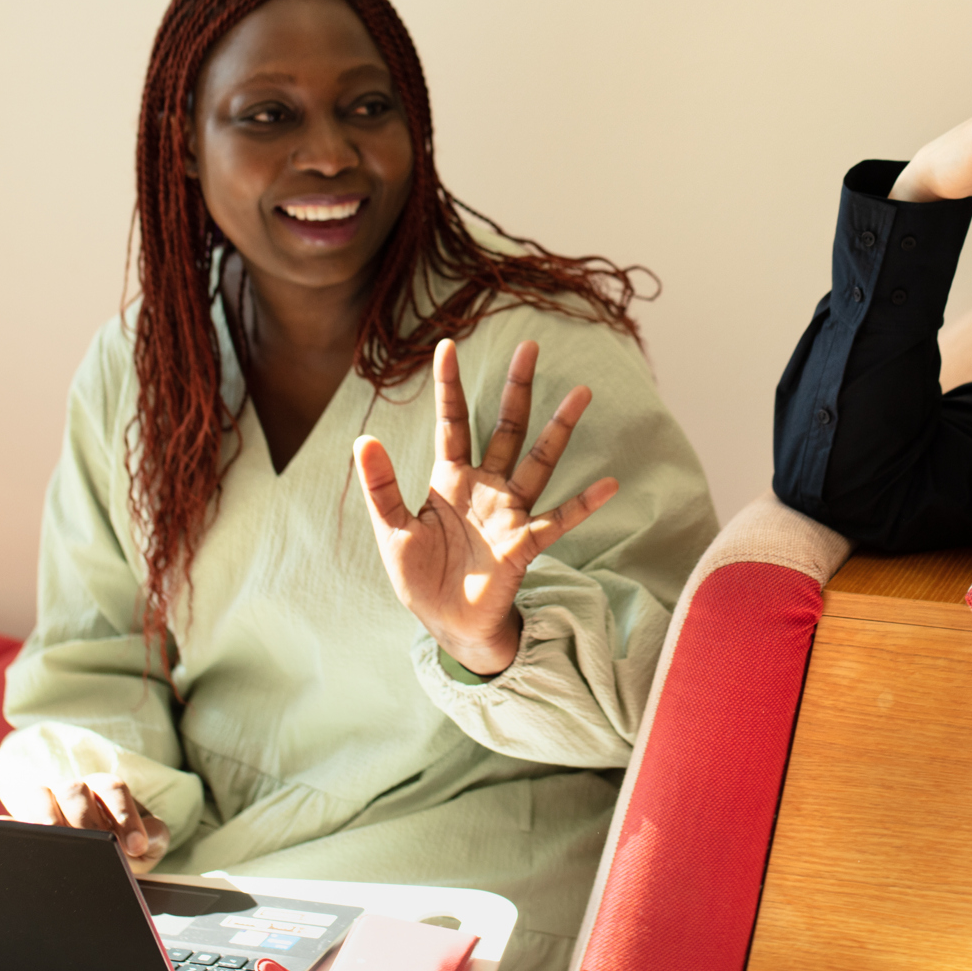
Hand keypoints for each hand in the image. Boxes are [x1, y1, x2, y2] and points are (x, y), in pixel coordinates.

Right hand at [4, 774, 169, 869]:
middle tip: (99, 847)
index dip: (124, 815)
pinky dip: (13, 825)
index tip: (136, 845)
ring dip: (47, 817)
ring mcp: (49, 804)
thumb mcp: (147, 843)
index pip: (113, 790)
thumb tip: (143, 840)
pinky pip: (16, 820)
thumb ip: (153, 838)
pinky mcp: (28, 823)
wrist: (104, 856)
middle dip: (87, 820)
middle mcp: (76, 791)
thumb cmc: (126, 846)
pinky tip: (11, 834)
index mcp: (106, 790)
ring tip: (55, 839)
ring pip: (42, 796)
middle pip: (76, 791)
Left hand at [355, 338, 617, 676]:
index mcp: (451, 480)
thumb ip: (381, 486)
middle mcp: (486, 488)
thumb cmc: (422, 577)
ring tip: (581, 392)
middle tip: (530, 346)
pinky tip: (609, 484)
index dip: (449, 386)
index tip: (447, 345)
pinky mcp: (523, 544)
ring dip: (559, 428)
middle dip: (517, 388)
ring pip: (538, 461)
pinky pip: (558, 520)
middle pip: (505, 427)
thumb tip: (362, 439)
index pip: (452, 423)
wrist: (448, 625)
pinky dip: (583, 504)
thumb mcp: (392, 530)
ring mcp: (509, 513)